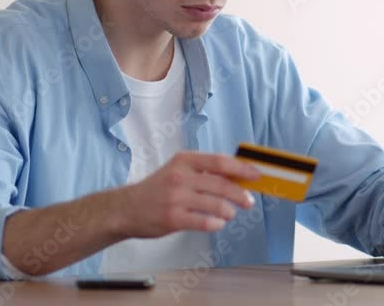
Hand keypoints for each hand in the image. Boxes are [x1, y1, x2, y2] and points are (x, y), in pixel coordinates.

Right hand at [116, 151, 260, 237]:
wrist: (126, 208)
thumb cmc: (157, 189)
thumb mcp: (177, 170)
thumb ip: (203, 171)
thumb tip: (237, 175)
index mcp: (184, 160)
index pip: (220, 161)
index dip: (242, 168)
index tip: (257, 174)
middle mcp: (180, 176)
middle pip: (222, 184)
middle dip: (241, 194)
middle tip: (249, 201)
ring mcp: (176, 198)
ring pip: (217, 205)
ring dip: (229, 211)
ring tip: (229, 214)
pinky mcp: (173, 218)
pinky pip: (205, 222)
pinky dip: (216, 224)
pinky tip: (216, 223)